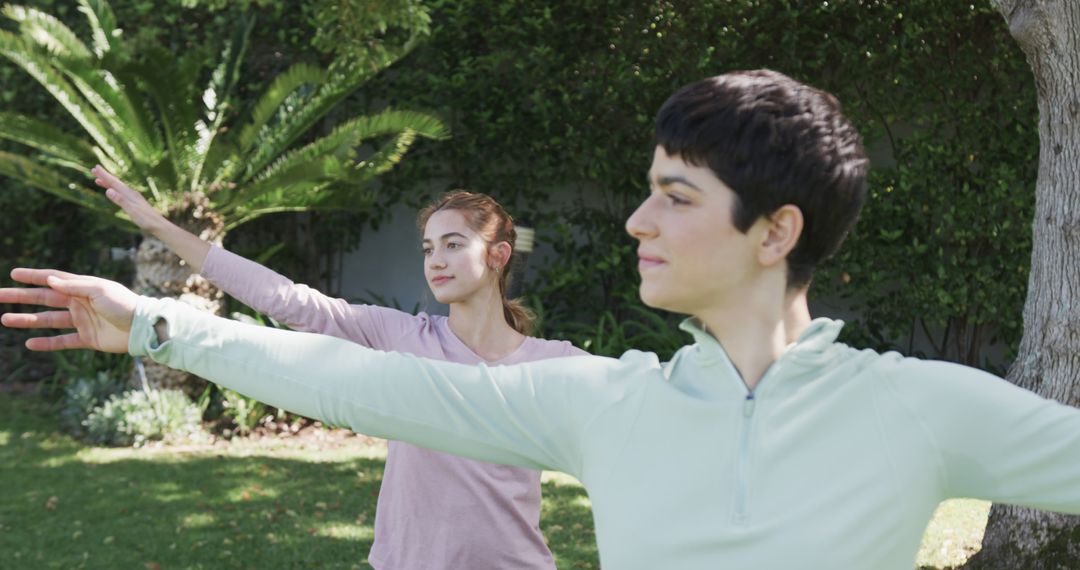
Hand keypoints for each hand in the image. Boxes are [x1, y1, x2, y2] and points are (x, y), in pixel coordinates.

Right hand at [0, 268, 137, 352]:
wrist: (143, 328)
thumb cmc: (124, 304)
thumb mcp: (99, 290)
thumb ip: (74, 286)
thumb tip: (49, 280)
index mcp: (83, 288)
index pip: (53, 279)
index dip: (33, 276)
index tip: (13, 274)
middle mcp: (80, 303)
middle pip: (44, 299)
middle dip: (21, 297)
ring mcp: (83, 321)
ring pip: (49, 320)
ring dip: (27, 320)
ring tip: (5, 319)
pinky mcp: (88, 339)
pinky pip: (62, 341)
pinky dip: (46, 343)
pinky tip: (29, 344)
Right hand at [92, 165, 166, 234]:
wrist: (158, 225)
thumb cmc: (146, 219)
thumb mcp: (131, 211)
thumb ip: (120, 200)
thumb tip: (108, 190)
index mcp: (129, 194)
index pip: (114, 183)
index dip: (104, 175)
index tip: (95, 168)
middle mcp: (131, 193)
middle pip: (116, 183)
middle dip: (104, 176)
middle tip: (93, 170)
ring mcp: (133, 197)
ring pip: (118, 187)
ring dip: (108, 183)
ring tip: (98, 180)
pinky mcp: (135, 202)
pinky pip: (122, 193)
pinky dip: (115, 190)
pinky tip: (114, 192)